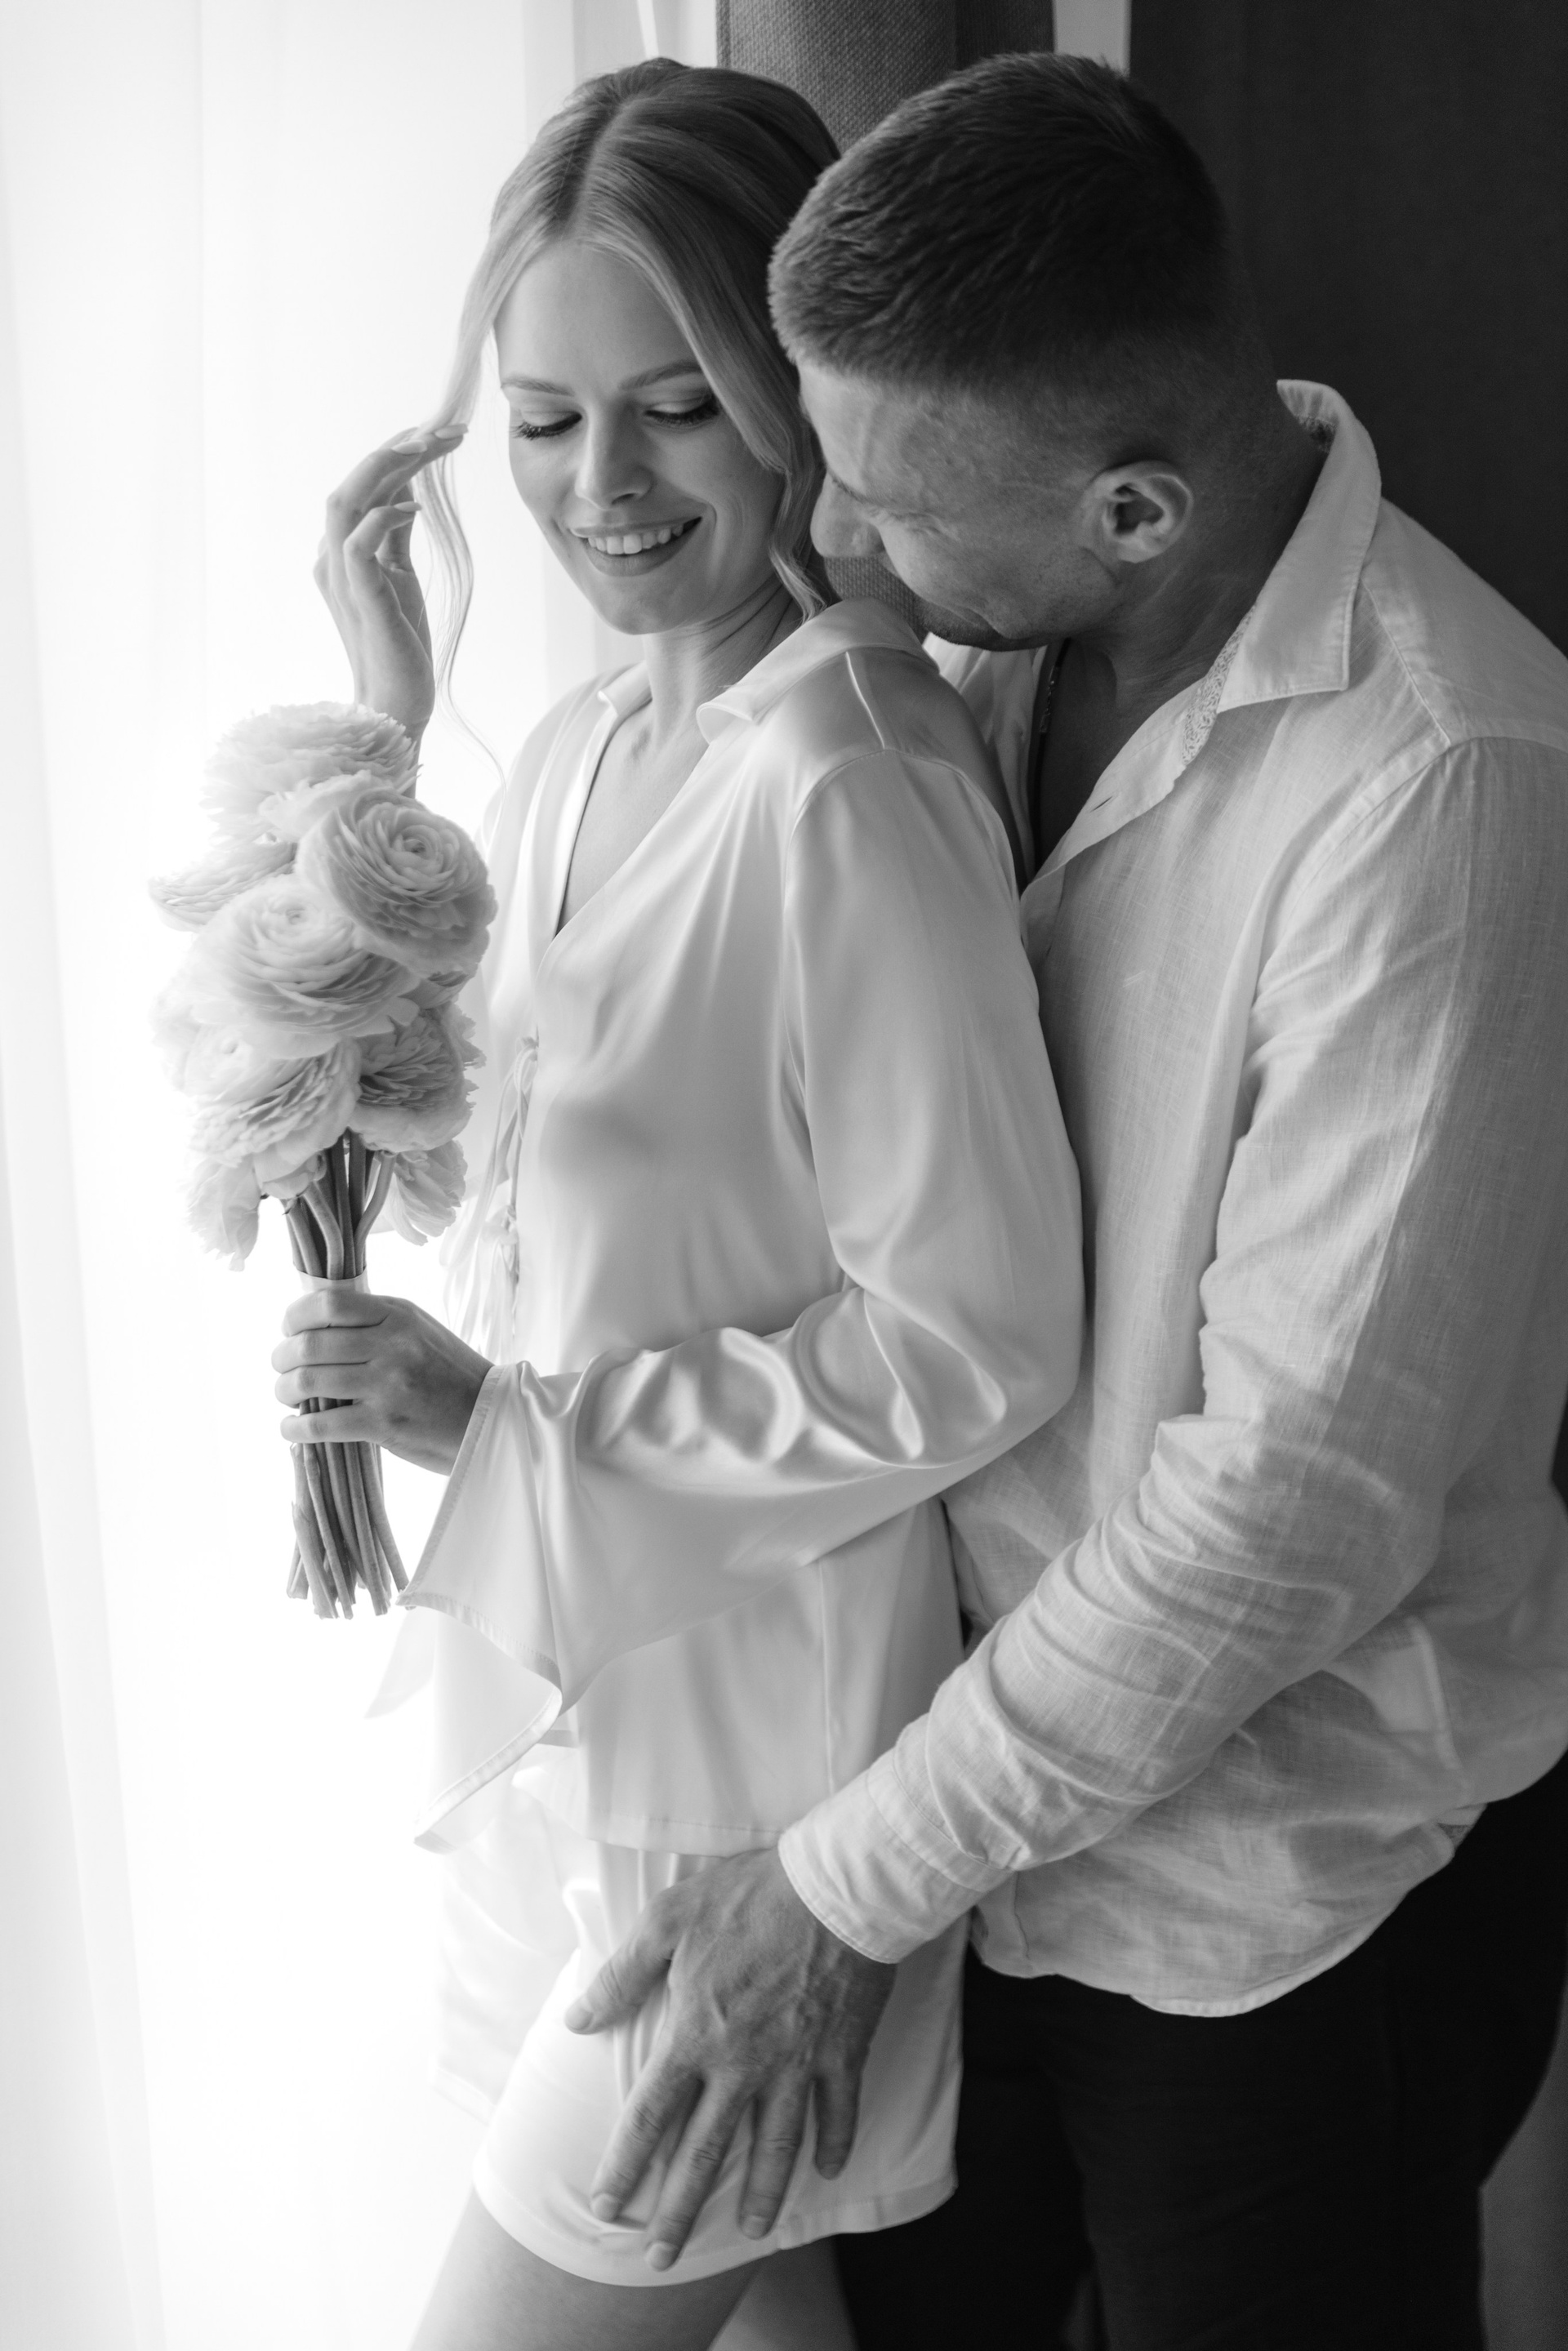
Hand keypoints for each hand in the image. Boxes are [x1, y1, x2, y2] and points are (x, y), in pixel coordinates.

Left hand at [273, 1289, 490, 1473]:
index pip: (328, 1303)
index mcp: (398, 1314)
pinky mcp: (383, 1424)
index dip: (295, 1316)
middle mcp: (391, 1344)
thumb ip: (375, 1323)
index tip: (289, 1329)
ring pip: (309, 1381)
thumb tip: (317, 1327)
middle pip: (310, 1344)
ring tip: (287, 1396)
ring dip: (285, 1390)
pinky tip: (292, 1428)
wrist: (490, 1418)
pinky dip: (295, 1428)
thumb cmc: (450, 1375)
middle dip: (281, 1358)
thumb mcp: (419, 1330)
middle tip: (281, 1368)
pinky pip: (321, 1423)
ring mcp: (387, 1384)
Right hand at [314, 423, 465, 741]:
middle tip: (444, 430)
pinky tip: (416, 509)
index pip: (362, 487)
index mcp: (339, 552)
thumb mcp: (400, 579)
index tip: (437, 434)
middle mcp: (331, 559)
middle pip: (352, 484)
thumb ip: (394, 538)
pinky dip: (384, 518)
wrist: (394, 705)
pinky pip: (357, 545)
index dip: (396, 455)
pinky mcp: (359, 599)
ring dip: (388, 468)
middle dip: (397, 449)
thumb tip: (407, 493)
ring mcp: (341, 579)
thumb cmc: (398, 645)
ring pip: (347, 502)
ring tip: (429, 448)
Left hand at [563, 1848, 894, 2270]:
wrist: (837, 1884)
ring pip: (776, 2146)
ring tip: (751, 2231)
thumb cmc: (749, 1895)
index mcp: (695, 2032)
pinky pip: (839, 2112)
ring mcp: (797, 2063)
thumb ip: (622, 1974)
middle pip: (706, 2152)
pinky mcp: (842, 2052)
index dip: (625, 2166)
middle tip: (663, 2258)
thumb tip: (577, 2019)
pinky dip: (834, 2144)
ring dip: (762, 2195)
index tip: (607, 2207)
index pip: (649, 2116)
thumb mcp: (669, 1918)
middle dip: (681, 2211)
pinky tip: (826, 2170)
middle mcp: (743, 2062)